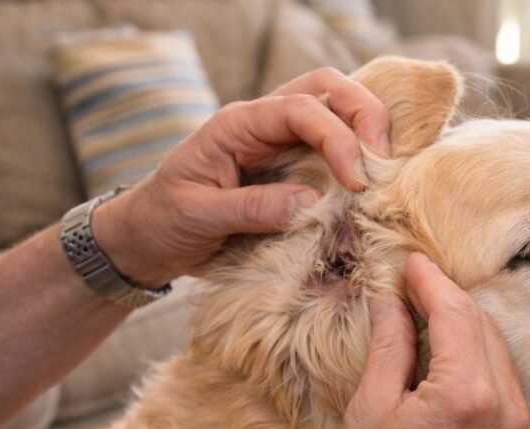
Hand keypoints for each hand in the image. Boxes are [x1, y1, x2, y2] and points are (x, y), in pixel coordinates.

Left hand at [92, 68, 390, 288]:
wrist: (143, 238)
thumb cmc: (162, 222)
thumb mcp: (199, 217)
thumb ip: (253, 208)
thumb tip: (314, 201)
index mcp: (235, 125)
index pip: (300, 110)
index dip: (337, 139)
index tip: (357, 182)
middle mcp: (261, 123)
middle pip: (326, 88)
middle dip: (364, 115)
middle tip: (386, 160)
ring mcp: (276, 141)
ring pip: (334, 109)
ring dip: (366, 130)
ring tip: (386, 170)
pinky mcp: (287, 165)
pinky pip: (329, 145)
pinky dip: (356, 154)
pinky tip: (369, 181)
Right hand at [285, 253, 529, 428]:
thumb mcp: (372, 406)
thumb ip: (390, 344)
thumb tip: (390, 298)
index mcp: (469, 397)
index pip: (456, 315)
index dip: (431, 283)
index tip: (410, 263)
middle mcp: (507, 411)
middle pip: (482, 329)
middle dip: (447, 300)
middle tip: (411, 284)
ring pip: (497, 353)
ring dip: (464, 328)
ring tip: (424, 314)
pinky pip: (504, 384)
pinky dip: (478, 360)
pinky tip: (448, 354)